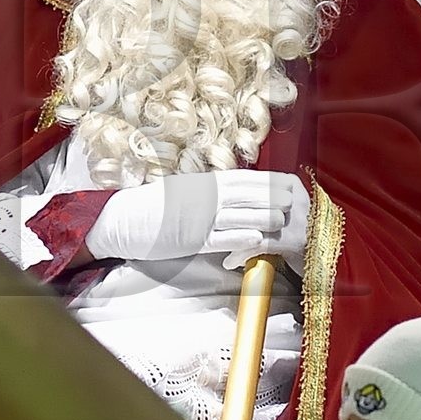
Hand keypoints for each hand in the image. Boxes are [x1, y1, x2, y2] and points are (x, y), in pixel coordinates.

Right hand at [85, 171, 310, 271]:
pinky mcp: (193, 240)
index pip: (247, 179)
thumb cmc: (155, 207)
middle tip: (297, 205)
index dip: (271, 183)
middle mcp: (207, 196)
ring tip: (285, 222)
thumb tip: (235, 193)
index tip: (290, 186)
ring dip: (265, 219)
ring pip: (241, 216)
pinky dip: (242, 239)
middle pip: (250, 195)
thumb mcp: (187, 192)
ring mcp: (201, 218)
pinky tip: (258, 240)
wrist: (123, 219)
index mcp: (207, 182)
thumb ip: (211, 192)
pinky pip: (222, 239)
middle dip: (275, 200)